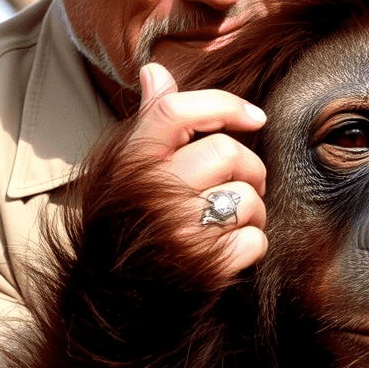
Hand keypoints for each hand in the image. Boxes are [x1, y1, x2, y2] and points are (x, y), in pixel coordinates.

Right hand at [131, 62, 267, 275]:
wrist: (112, 297)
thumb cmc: (130, 220)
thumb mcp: (128, 170)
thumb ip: (150, 122)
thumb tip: (154, 70)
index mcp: (131, 161)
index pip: (177, 110)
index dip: (225, 105)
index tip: (256, 118)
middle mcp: (150, 192)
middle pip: (227, 153)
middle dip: (249, 169)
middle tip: (242, 183)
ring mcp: (175, 230)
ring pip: (247, 199)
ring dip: (252, 211)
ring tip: (230, 220)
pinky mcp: (201, 267)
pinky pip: (255, 240)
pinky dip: (252, 246)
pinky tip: (229, 250)